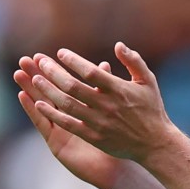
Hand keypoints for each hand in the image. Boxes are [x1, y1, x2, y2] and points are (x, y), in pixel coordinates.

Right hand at [14, 55, 124, 188]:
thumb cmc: (119, 140)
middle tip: (24, 60)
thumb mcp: (113, 109)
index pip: (63, 85)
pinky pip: (43, 124)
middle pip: (48, 93)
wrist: (117, 168)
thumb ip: (107, 88)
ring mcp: (60, 131)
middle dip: (37, 76)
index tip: (43, 55)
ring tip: (19, 73)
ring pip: (41, 106)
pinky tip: (24, 96)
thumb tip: (104, 64)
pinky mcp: (56, 143)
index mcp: (80, 109)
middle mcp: (67, 119)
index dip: (53, 71)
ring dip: (30, 89)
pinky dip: (33, 110)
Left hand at [21, 42, 170, 166]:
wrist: (155, 143)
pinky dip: (52, 114)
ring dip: (48, 91)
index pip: (90, 72)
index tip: (60, 53)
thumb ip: (134, 61)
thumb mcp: (148, 81)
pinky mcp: (94, 137)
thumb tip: (118, 45)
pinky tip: (39, 104)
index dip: (73, 61)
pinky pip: (68, 124)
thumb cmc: (151, 109)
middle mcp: (107, 105)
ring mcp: (99, 122)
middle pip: (73, 86)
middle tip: (40, 62)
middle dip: (53, 72)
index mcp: (119, 90)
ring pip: (67, 104)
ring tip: (35, 79)